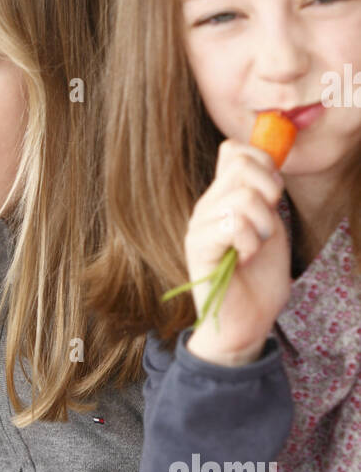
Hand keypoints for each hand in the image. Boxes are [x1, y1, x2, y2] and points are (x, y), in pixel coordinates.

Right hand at [184, 139, 290, 365]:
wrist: (248, 321)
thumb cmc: (259, 277)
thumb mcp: (270, 224)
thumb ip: (265, 194)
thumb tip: (268, 160)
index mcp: (222, 197)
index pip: (233, 150)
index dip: (262, 161)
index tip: (273, 194)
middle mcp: (206, 206)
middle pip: (241, 165)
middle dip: (270, 192)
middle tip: (267, 225)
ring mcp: (199, 225)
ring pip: (244, 197)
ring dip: (263, 225)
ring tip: (255, 247)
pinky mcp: (198, 247)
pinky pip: (234, 224)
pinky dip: (251, 243)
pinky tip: (244, 259)